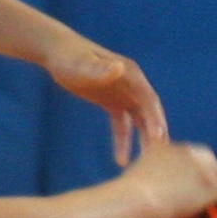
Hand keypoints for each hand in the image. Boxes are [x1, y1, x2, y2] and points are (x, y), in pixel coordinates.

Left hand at [45, 33, 167, 165]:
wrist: (56, 52)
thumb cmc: (68, 57)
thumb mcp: (82, 65)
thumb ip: (99, 69)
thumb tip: (119, 67)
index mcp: (130, 75)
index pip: (148, 100)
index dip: (155, 119)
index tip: (159, 139)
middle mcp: (132, 85)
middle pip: (149, 113)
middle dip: (155, 134)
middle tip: (157, 158)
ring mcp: (123, 95)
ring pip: (139, 122)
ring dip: (144, 141)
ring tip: (145, 165)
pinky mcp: (112, 103)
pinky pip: (122, 126)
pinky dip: (123, 142)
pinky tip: (120, 161)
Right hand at [123, 141, 216, 217]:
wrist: (133, 199)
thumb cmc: (124, 198)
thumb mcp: (129, 181)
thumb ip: (137, 183)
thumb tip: (131, 201)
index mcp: (166, 149)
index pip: (188, 154)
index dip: (196, 167)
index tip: (196, 180)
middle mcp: (186, 152)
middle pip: (211, 159)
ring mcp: (202, 168)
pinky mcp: (211, 184)